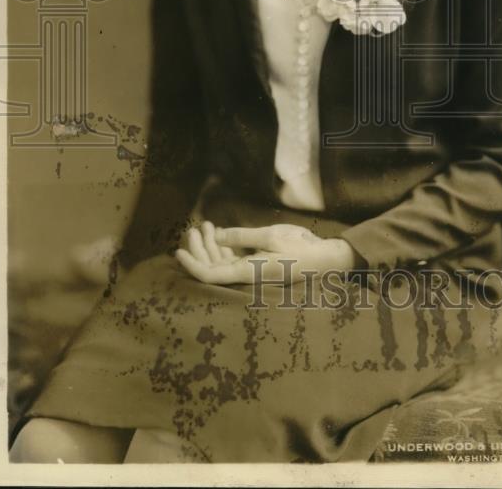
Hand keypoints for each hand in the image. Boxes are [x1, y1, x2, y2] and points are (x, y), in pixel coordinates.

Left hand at [175, 221, 360, 285]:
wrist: (324, 260)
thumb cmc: (299, 247)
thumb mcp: (270, 236)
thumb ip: (242, 236)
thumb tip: (218, 235)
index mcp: (246, 273)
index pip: (210, 275)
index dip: (192, 265)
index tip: (177, 252)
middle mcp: (245, 276)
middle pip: (213, 268)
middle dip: (200, 249)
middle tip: (194, 228)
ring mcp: (251, 272)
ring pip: (222, 263)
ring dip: (211, 246)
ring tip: (206, 225)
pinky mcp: (257, 267)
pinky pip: (233, 260)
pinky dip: (224, 247)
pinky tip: (220, 233)